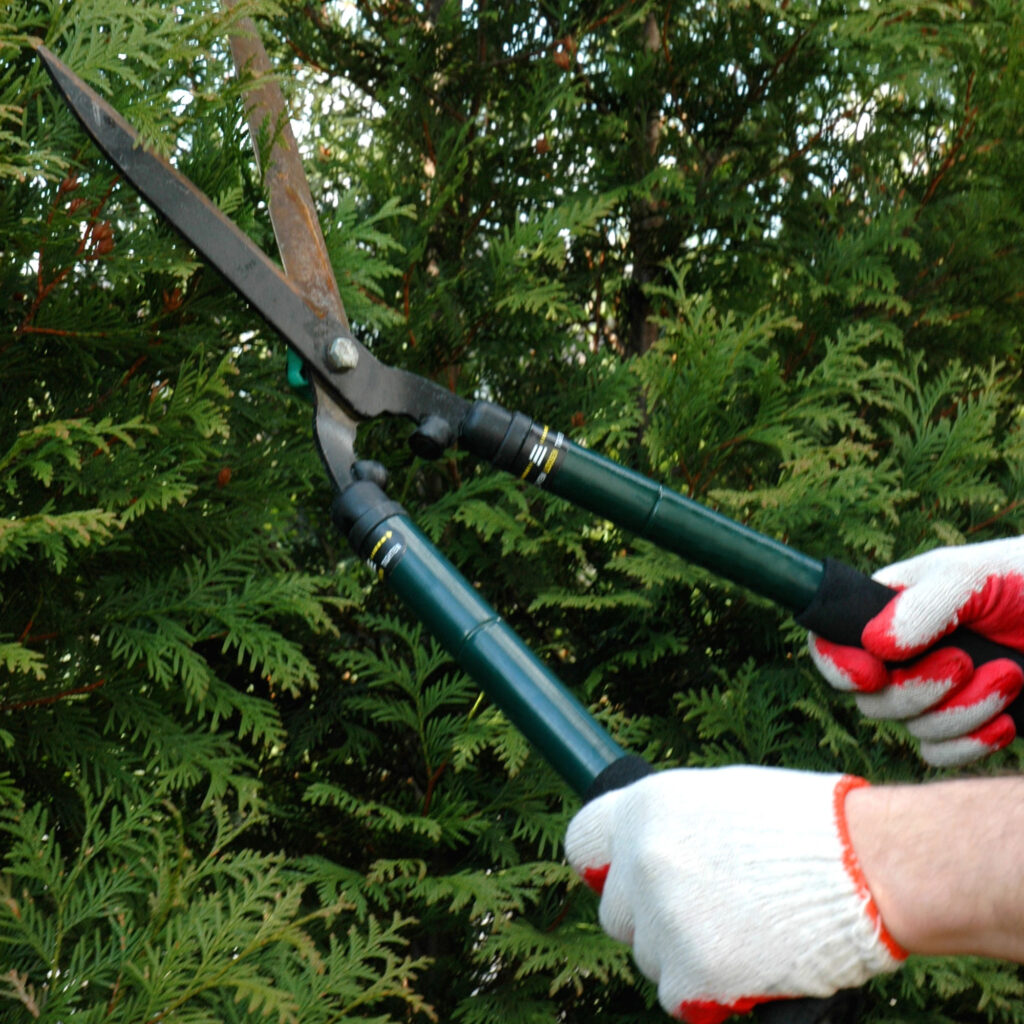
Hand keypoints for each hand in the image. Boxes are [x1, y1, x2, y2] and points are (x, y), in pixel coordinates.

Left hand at [564, 767, 904, 1022]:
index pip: (582, 843)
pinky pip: (679, 997)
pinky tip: (750, 964)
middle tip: (707, 912)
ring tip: (745, 931)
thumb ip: (673, 824)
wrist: (868, 865)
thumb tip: (642, 845)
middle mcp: (643, 860)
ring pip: (648, 957)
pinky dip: (708, 992)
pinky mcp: (694, 974)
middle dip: (651, 919)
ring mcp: (665, 919)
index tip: (624, 878)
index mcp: (647, 807)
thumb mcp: (724, 798)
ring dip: (684, 954)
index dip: (606, 865)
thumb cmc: (808, 825)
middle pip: (616, 912)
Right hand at [809, 538, 1023, 766]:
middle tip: (965, 662)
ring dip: (962, 712)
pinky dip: (972, 744)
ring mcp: (934, 693)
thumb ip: (924, 604)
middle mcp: (902, 654)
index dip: (838, 665)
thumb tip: (876, 646)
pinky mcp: (966, 726)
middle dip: (918, 689)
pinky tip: (1008, 719)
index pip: (829, 642)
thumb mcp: (976, 575)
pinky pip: (940, 755)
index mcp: (887, 609)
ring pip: (910, 729)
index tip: (872, 673)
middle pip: (869, 698)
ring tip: (1010, 676)